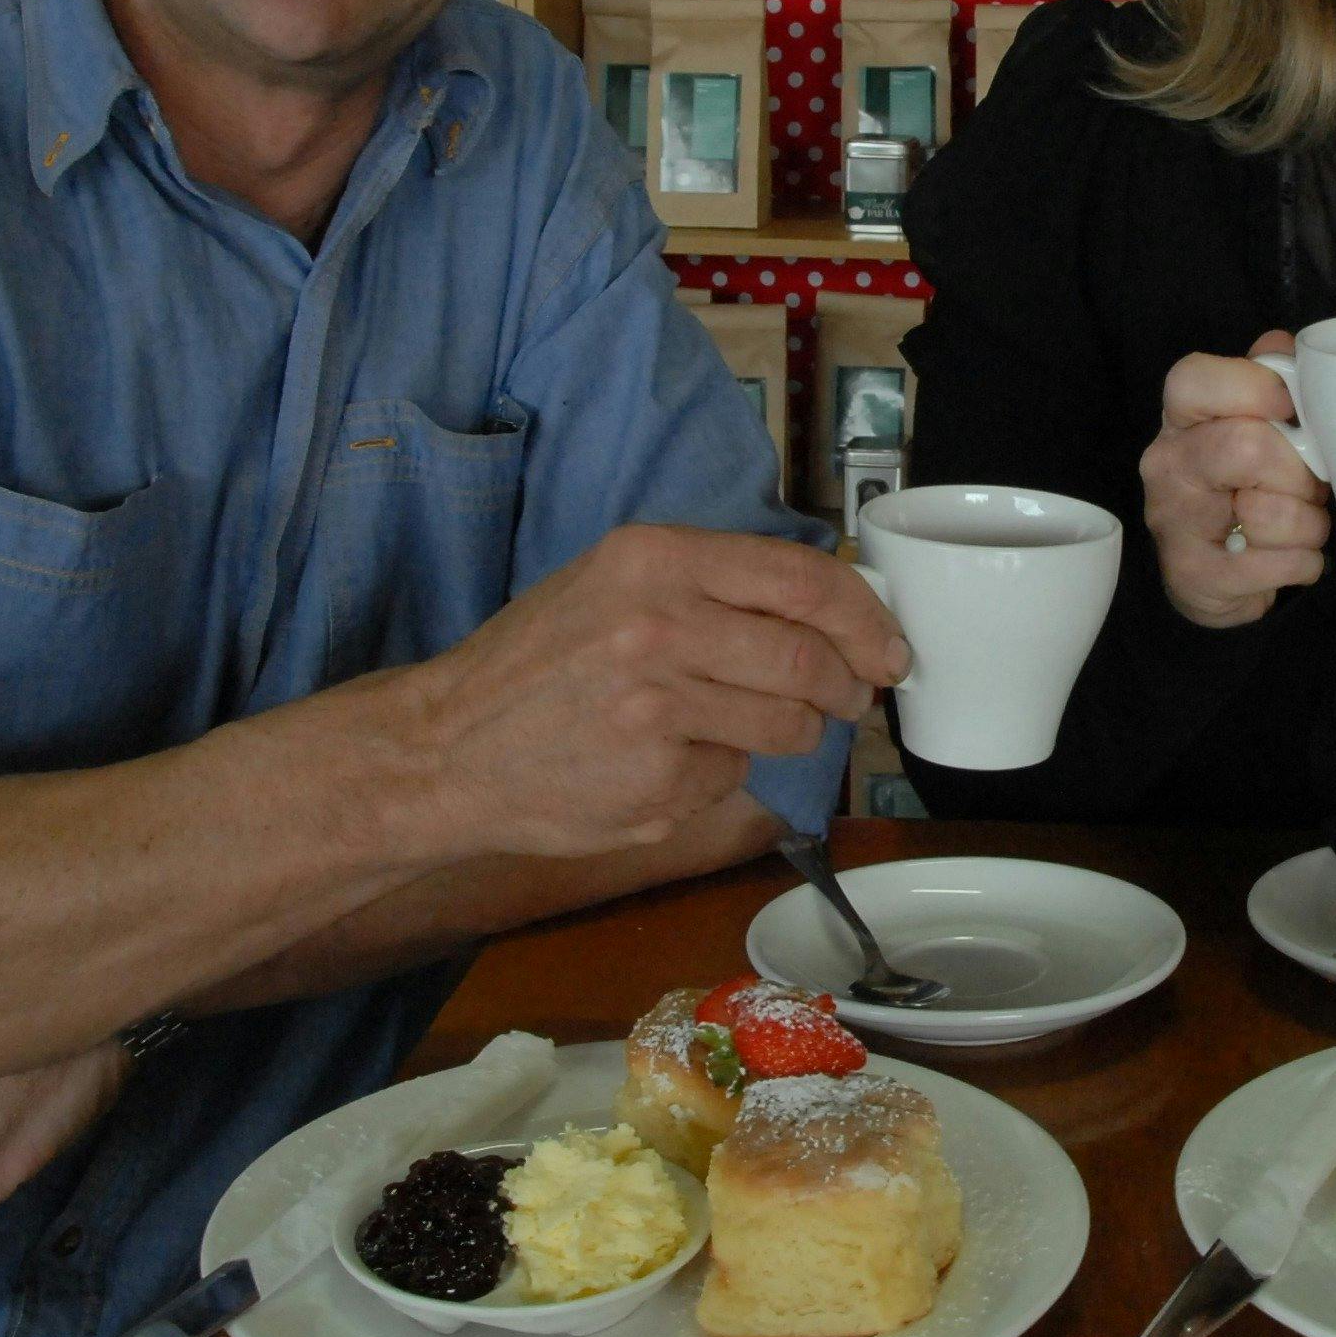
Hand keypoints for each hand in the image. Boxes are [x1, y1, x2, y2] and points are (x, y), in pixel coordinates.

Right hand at [379, 524, 909, 859]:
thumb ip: (710, 586)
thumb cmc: (537, 666)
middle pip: (808, 656)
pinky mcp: (658, 778)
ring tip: (753, 728)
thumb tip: (827, 608)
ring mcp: (658, 706)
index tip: (889, 646)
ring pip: (789, 722)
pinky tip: (667, 763)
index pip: (801, 578)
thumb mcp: (611, 586)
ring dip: (796, 732)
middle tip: (851, 697)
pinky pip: (735, 774)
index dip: (864, 616)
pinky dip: (722, 773)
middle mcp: (658, 623)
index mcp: (652, 558)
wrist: (446, 748)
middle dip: (846, 684)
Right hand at [1143, 333, 1332, 628]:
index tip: (1290, 411)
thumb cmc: (1240, 487)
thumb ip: (1267, 380)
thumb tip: (1285, 346)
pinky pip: (1278, 564)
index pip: (1195, 379)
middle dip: (1300, 473)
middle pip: (1246, 447)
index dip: (1257, 388)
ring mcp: (1174, 521)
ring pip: (1269, 514)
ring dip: (1308, 524)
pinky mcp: (1194, 574)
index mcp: (1181, 417)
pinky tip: (1291, 558)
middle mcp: (1167, 463)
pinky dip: (1304, 563)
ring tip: (1300, 526)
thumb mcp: (1249, 426)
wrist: (1209, 576)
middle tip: (1308, 486)